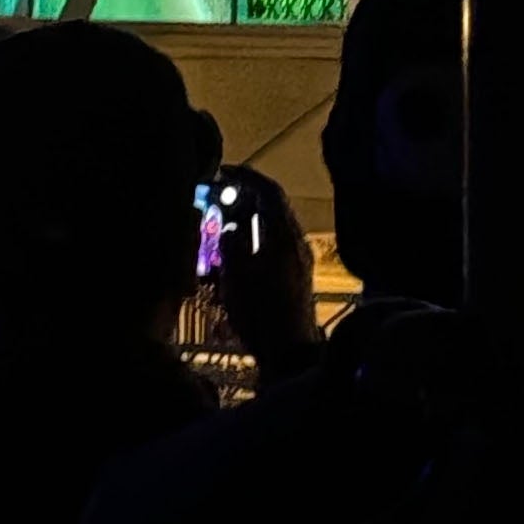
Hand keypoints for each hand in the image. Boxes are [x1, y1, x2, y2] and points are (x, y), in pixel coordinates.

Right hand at [217, 167, 318, 380]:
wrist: (290, 351)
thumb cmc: (260, 312)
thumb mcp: (236, 275)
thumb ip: (231, 243)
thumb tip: (230, 226)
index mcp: (284, 235)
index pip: (268, 191)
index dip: (245, 176)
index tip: (224, 171)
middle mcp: (297, 240)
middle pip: (275, 205)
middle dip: (248, 195)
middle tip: (223, 192)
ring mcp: (301, 257)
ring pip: (277, 223)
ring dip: (254, 214)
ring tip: (228, 216)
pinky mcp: (299, 272)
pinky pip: (278, 240)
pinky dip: (260, 232)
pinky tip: (243, 244)